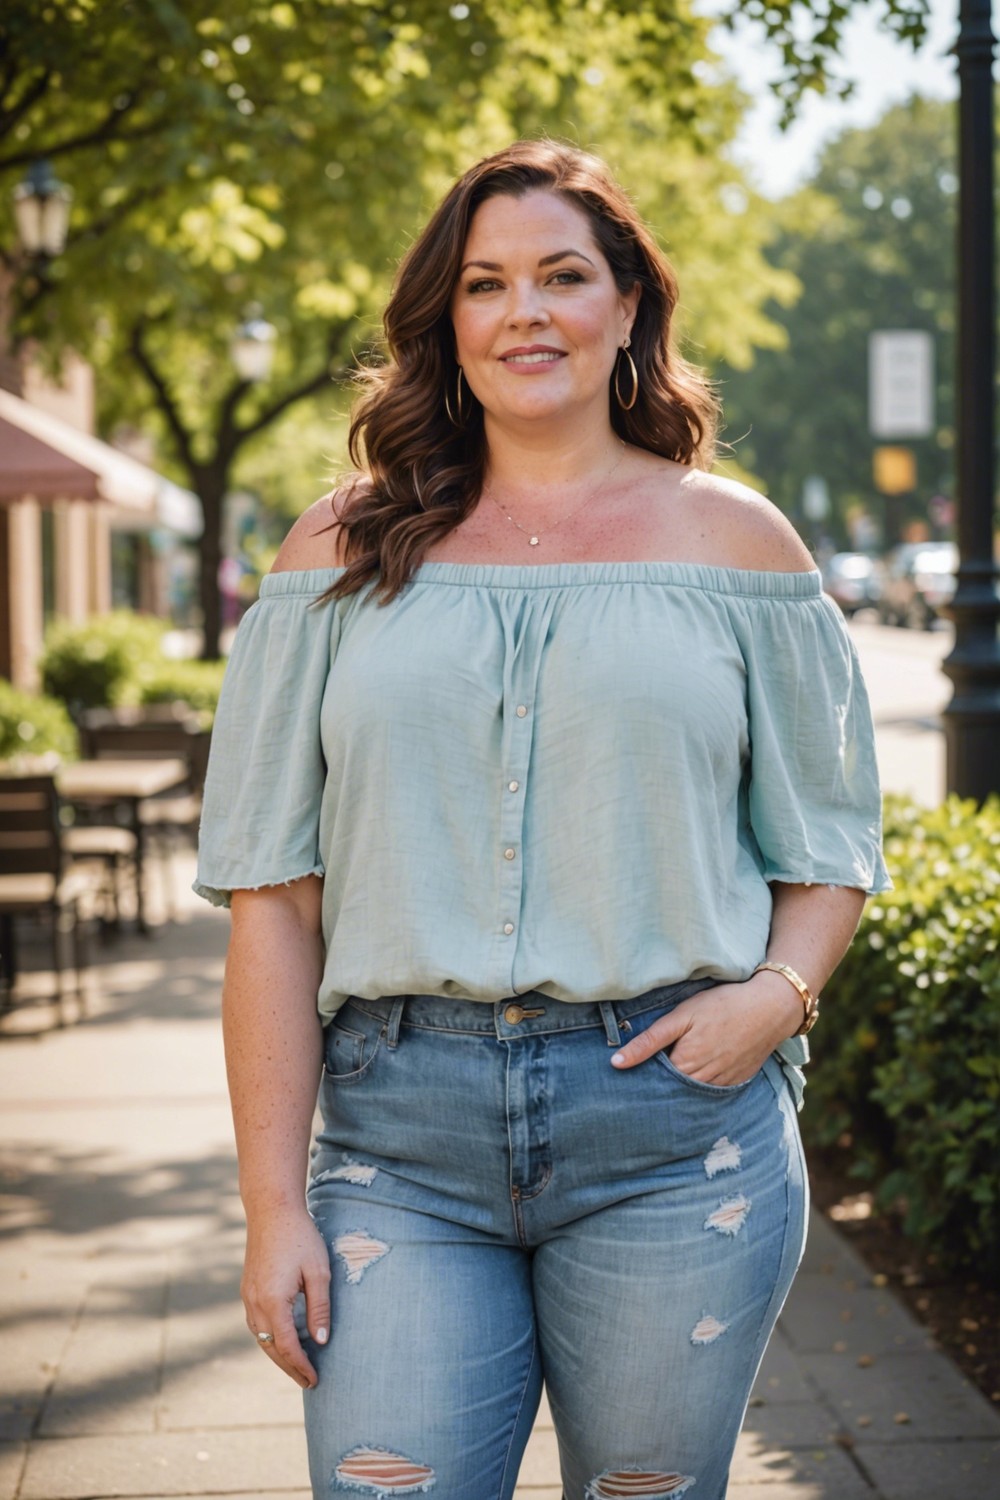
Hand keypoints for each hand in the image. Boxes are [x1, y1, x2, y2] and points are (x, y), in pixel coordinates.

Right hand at [242, 1205, 330, 1388]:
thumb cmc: (301, 1237)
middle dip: (289, 1367)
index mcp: (273, 1301)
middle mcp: (255, 1303)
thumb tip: (321, 1342)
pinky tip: (282, 1339)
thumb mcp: (318, 1271)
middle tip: (307, 1382)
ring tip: (297, 1366)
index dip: (301, 1366)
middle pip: (270, 1347)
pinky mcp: (248, 1288)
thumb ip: (320, 1309)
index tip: (315, 1380)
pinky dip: (269, 1337)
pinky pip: (256, 1323)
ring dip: (277, 1354)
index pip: (286, 1346)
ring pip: (260, 1336)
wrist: (272, 1210)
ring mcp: (248, 1296)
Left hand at [610, 975, 802, 1085]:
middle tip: (642, 1083)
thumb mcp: (681, 1016)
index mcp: (685, 1066)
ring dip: (678, 1092)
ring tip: (667, 1081)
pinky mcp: (736, 1084)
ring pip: (691, 1097)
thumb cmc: (722, 1006)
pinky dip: (700, 1090)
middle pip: (672, 1094)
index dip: (640, 1079)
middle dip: (657, 1089)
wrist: (770, 1008)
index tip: (627, 1078)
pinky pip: (712, 1094)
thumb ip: (649, 1040)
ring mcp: (722, 1086)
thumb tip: (616, 1063)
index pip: (653, 1084)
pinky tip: (693, 1079)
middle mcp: (703, 1083)